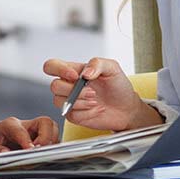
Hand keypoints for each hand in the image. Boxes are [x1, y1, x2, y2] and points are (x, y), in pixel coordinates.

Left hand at [0, 116, 58, 153]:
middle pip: (46, 122)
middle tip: (41, 152)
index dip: (29, 142)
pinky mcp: (35, 136)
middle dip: (48, 137)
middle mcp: (23, 124)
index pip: (24, 131)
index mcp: (10, 124)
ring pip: (51, 128)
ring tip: (44, 155)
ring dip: (52, 142)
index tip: (32, 151)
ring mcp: (31, 129)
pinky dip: (51, 146)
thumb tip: (6, 154)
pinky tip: (44, 155)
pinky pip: (50, 137)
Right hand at [45, 57, 160, 131]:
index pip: (52, 66)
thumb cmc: (119, 87)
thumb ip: (97, 63)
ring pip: (59, 101)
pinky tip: (95, 109)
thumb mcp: (113, 68)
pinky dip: (84, 112)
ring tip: (95, 100)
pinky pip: (69, 114)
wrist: (127, 108)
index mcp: (74, 70)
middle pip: (54, 86)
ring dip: (79, 101)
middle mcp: (69, 85)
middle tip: (92, 92)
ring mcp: (69, 101)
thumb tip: (84, 73)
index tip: (75, 76)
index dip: (59, 70)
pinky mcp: (73, 115)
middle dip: (74, 90)